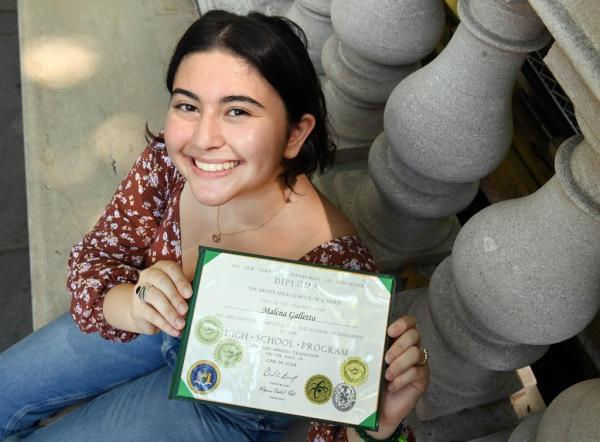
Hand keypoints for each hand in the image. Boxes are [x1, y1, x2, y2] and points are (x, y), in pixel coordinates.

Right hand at [130, 260, 192, 336]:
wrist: (145, 312)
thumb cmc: (167, 297)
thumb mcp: (178, 292)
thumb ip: (187, 293)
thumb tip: (201, 301)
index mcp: (163, 268)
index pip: (171, 269)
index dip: (180, 281)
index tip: (189, 294)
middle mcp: (150, 275)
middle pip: (161, 281)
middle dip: (174, 296)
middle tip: (185, 310)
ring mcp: (140, 290)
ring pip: (154, 297)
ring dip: (169, 312)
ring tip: (180, 324)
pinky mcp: (137, 308)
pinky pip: (150, 314)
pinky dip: (164, 324)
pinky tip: (174, 330)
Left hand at [349, 315, 429, 440]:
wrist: (379, 410)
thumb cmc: (373, 382)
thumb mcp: (371, 362)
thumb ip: (372, 349)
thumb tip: (360, 336)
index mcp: (398, 340)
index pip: (409, 322)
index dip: (402, 323)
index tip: (389, 331)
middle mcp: (411, 348)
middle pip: (414, 335)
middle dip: (399, 346)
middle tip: (385, 359)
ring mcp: (419, 363)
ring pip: (416, 353)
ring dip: (399, 364)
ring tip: (387, 375)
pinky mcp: (422, 379)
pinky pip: (417, 372)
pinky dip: (402, 379)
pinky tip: (392, 386)